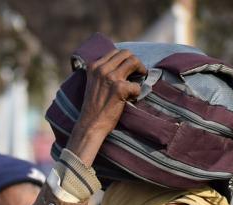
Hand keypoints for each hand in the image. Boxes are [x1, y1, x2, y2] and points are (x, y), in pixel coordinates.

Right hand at [65, 48, 146, 165]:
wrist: (90, 124)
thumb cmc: (94, 107)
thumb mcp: (93, 83)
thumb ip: (103, 72)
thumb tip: (123, 65)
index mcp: (93, 66)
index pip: (115, 52)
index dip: (126, 59)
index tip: (129, 68)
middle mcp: (101, 69)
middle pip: (126, 54)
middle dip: (136, 62)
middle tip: (139, 73)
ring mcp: (110, 78)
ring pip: (134, 61)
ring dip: (141, 71)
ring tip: (139, 80)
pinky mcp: (119, 88)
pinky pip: (137, 84)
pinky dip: (137, 92)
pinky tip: (131, 99)